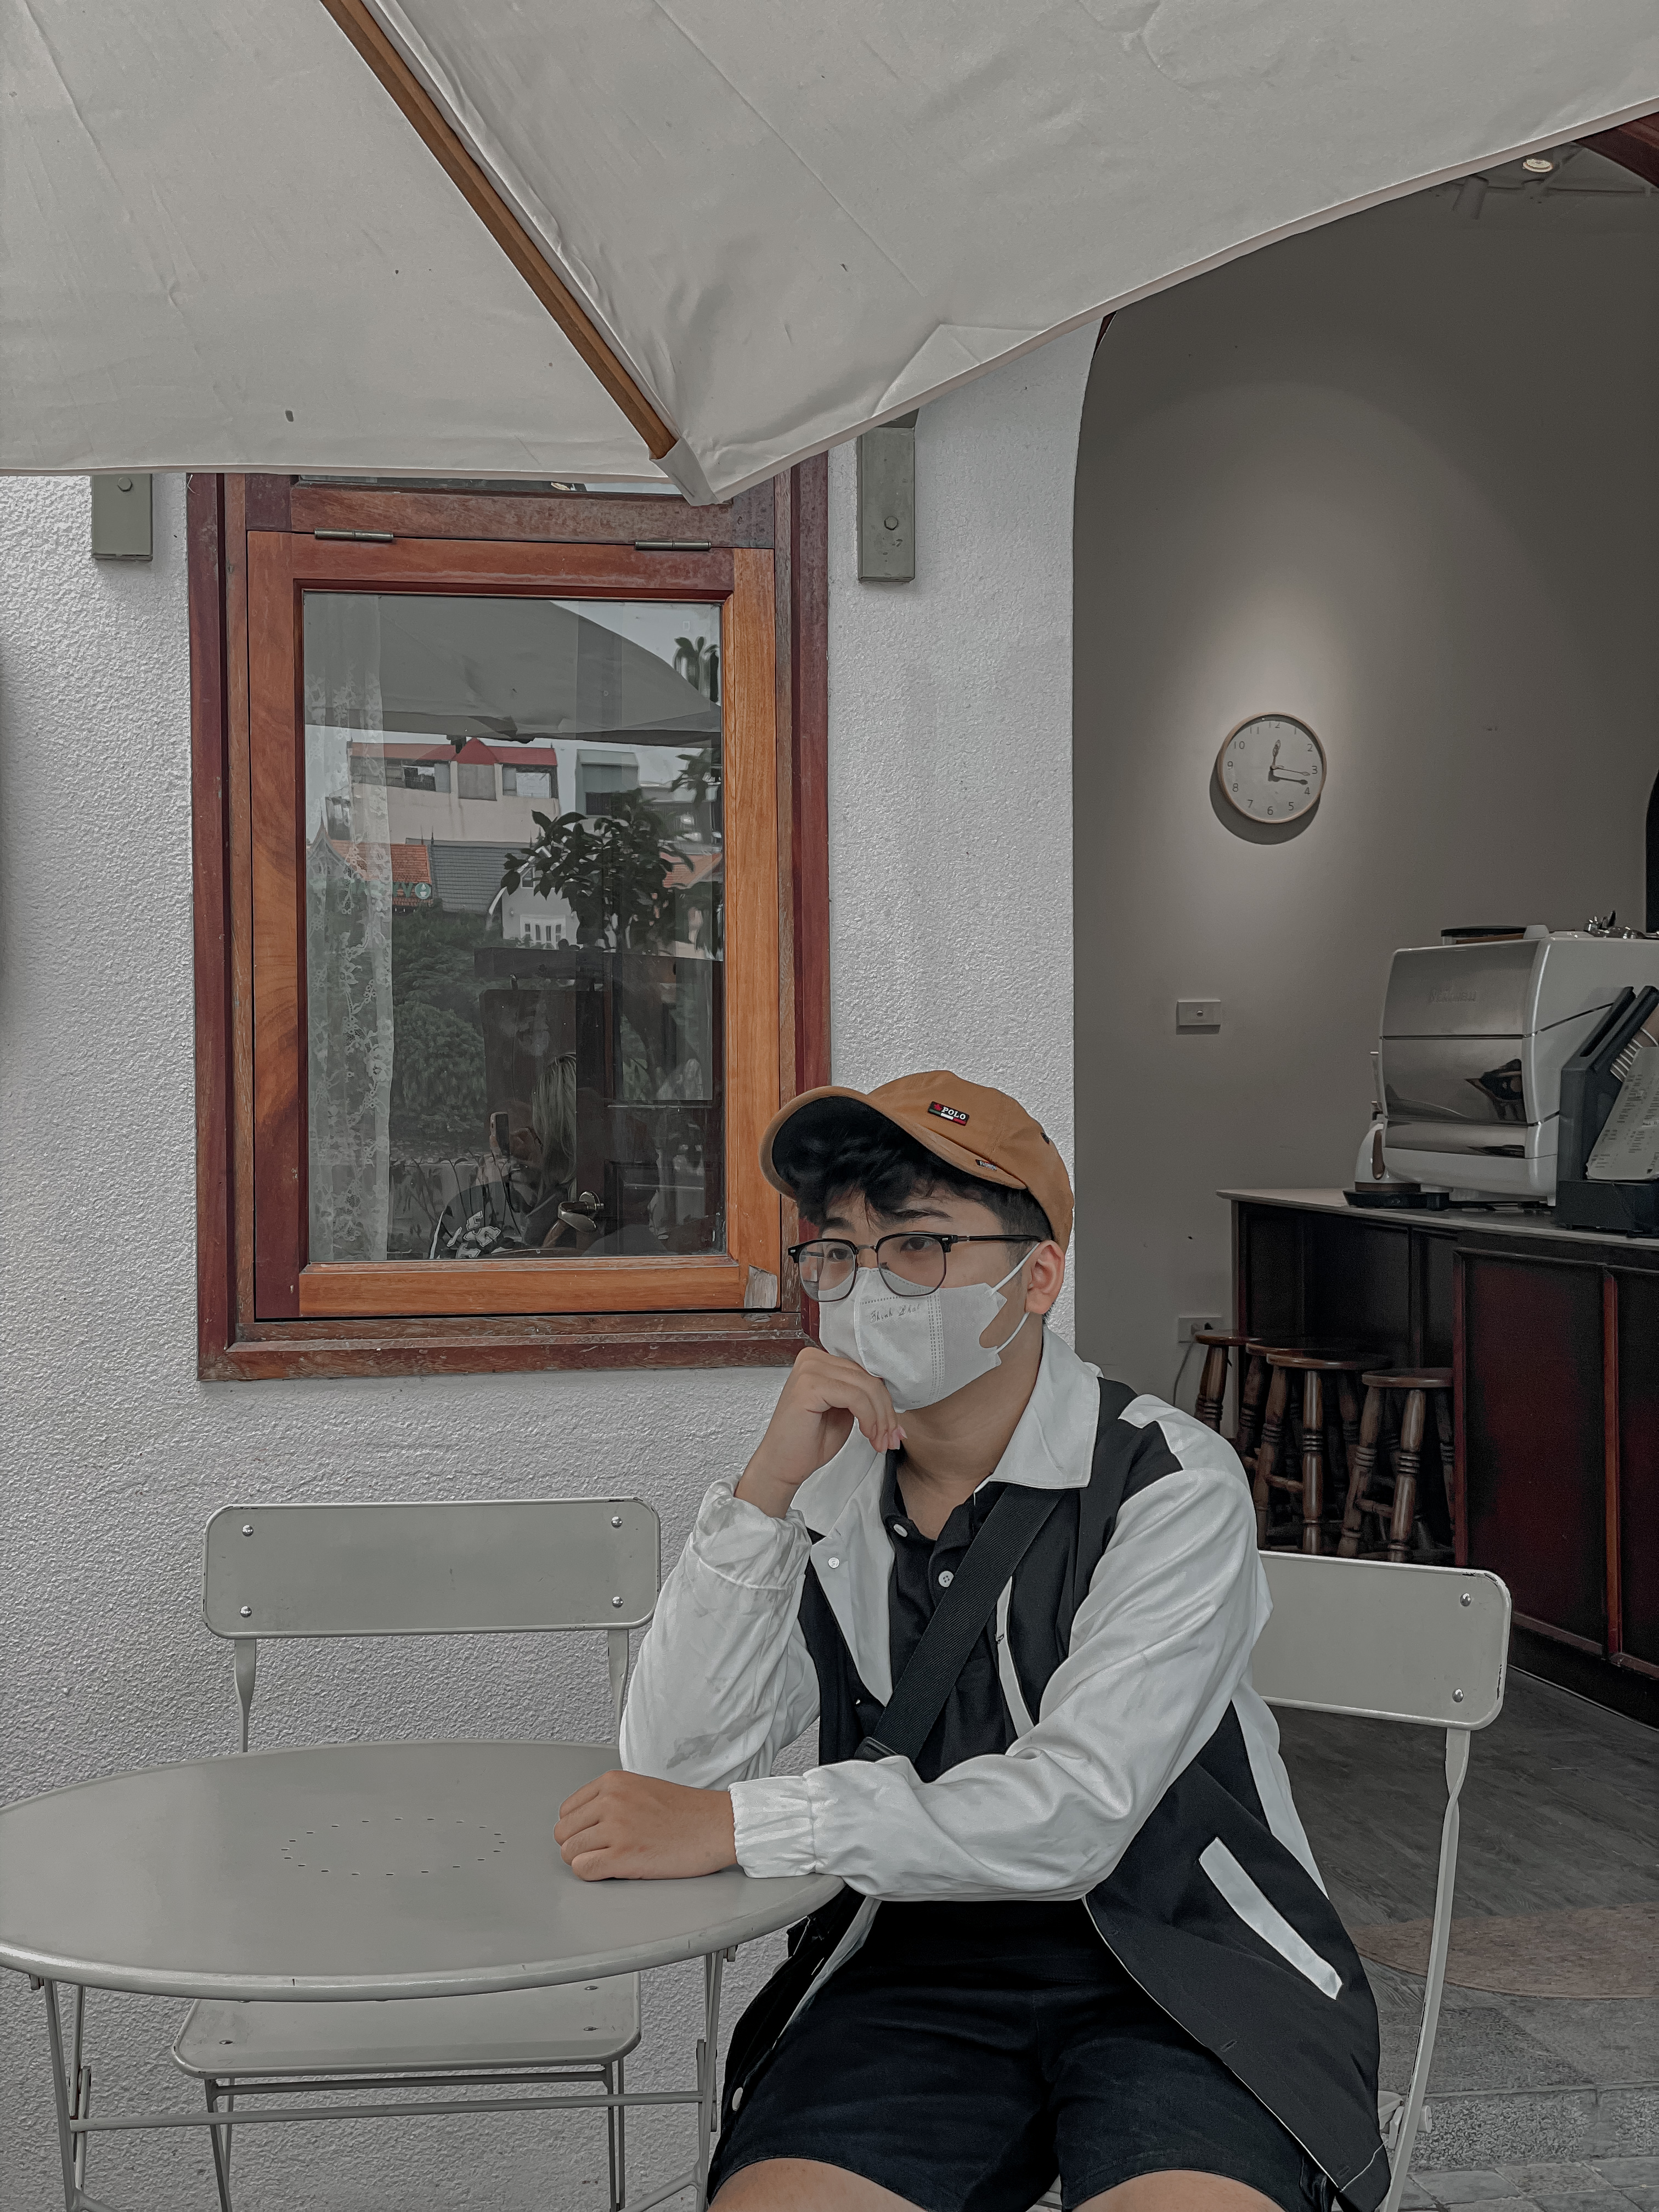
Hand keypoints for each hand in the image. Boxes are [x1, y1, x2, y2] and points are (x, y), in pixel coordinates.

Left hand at [554, 1770, 736, 1880]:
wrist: (717, 1825)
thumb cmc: (687, 1811)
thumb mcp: (642, 1788)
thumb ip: (612, 1799)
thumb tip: (584, 1823)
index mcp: (613, 1782)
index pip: (567, 1810)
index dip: (578, 1828)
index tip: (593, 1835)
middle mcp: (610, 1801)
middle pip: (564, 1832)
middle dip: (578, 1845)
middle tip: (601, 1851)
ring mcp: (616, 1828)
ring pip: (570, 1853)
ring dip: (586, 1861)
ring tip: (610, 1860)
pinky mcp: (623, 1856)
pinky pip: (584, 1870)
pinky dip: (593, 1874)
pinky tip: (613, 1870)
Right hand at [736, 1346, 902, 1517]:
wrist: (782, 1466)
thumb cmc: (808, 1442)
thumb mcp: (844, 1411)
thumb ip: (861, 1395)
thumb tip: (893, 1396)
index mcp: (820, 1360)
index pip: (865, 1372)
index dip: (885, 1400)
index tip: (895, 1429)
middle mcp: (813, 1359)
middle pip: (869, 1378)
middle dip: (886, 1412)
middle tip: (892, 1439)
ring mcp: (809, 1370)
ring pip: (866, 1387)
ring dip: (881, 1419)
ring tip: (881, 1442)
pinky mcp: (810, 1386)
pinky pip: (855, 1397)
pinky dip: (869, 1418)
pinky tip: (868, 1435)